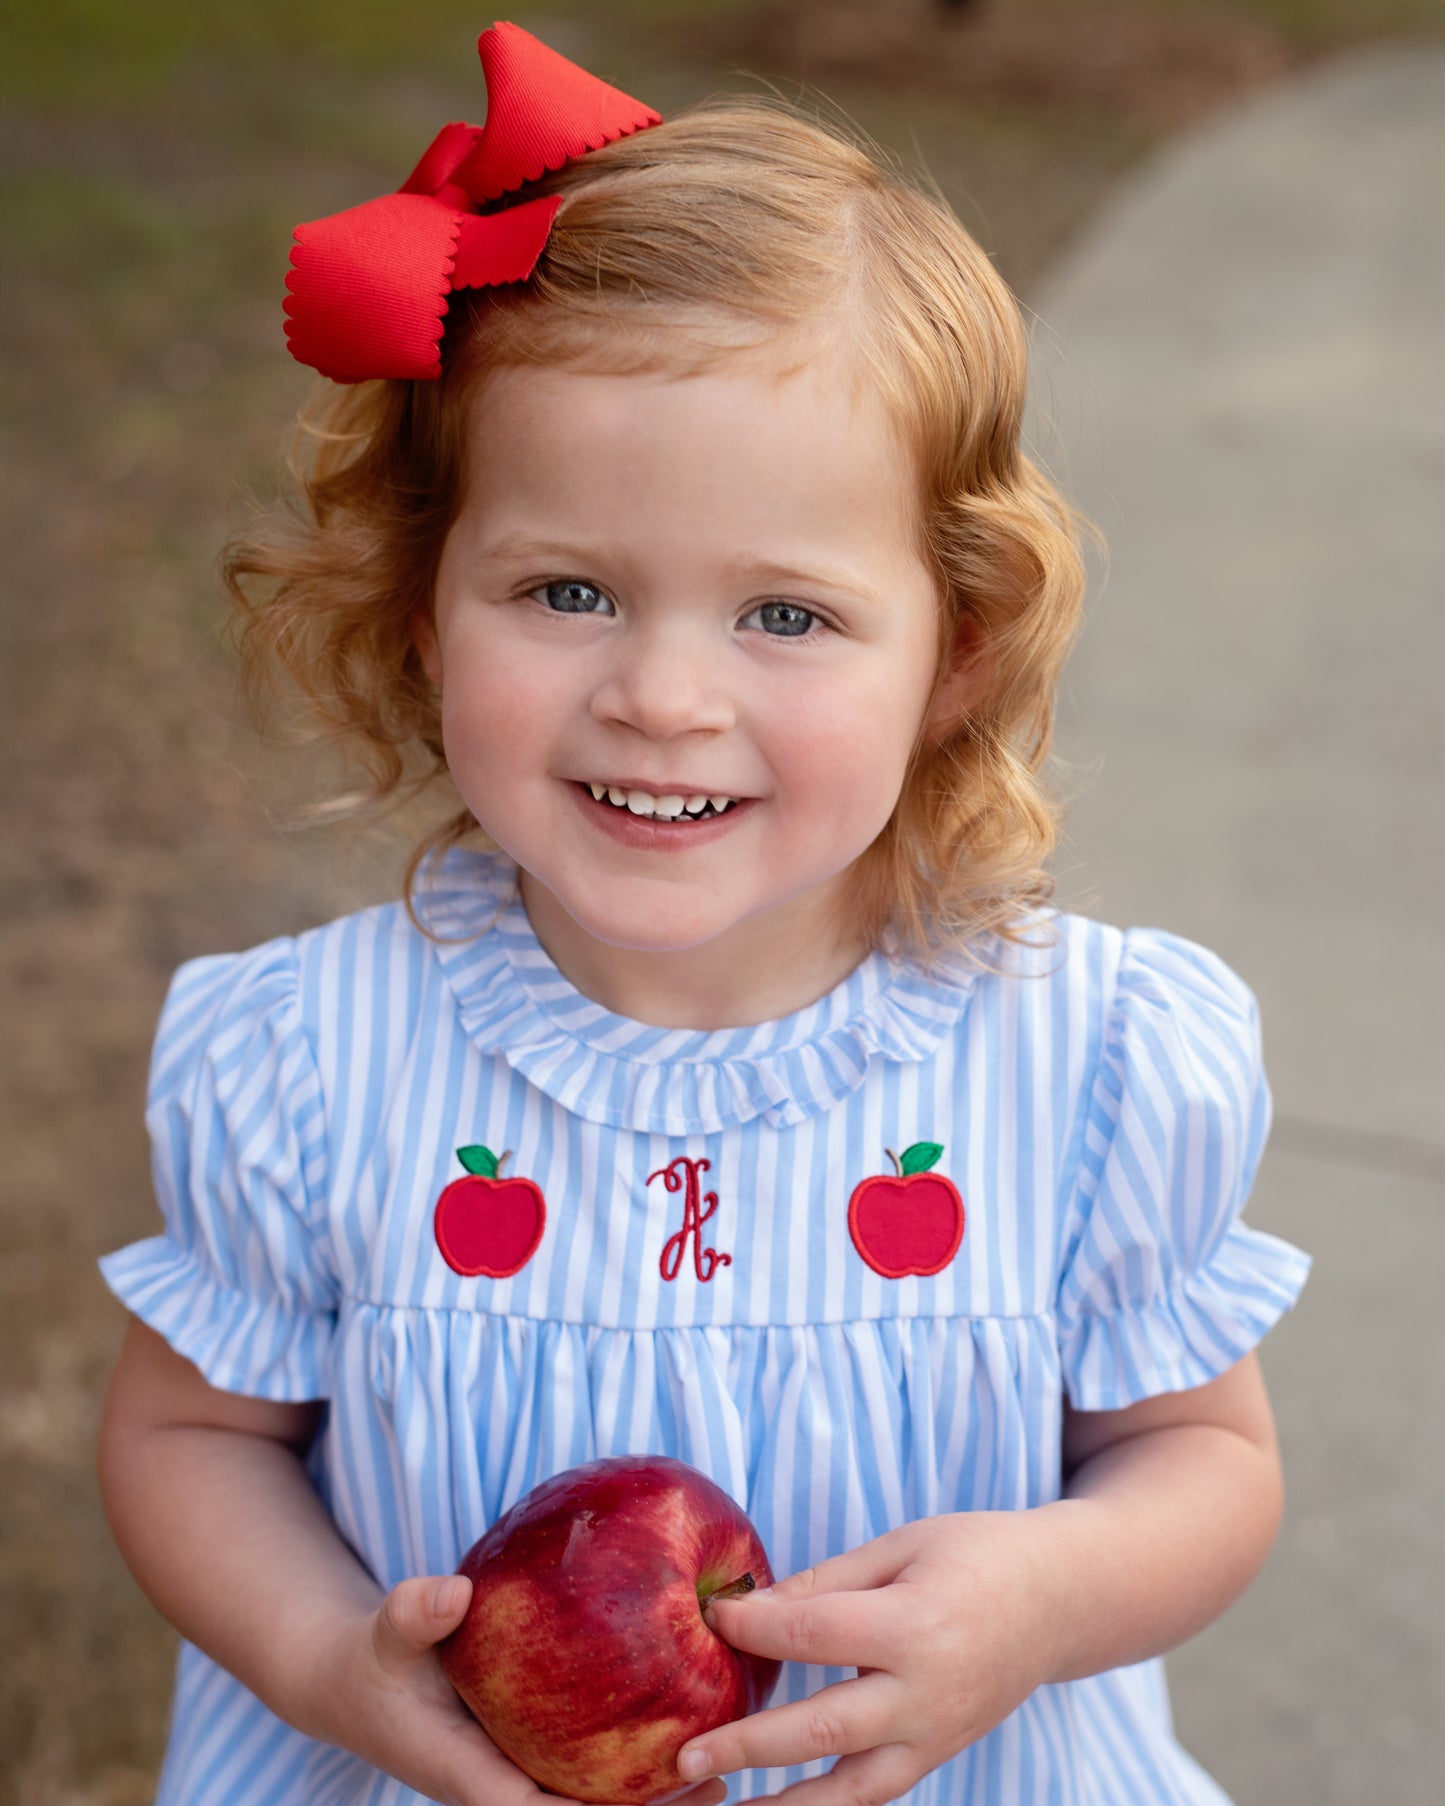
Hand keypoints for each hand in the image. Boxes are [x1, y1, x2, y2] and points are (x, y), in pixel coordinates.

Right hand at [310, 1574, 728, 1805]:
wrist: (364, 1684)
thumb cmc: (379, 1660)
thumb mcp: (388, 1631)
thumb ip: (413, 1613)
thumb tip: (452, 1593)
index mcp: (470, 1778)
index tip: (653, 1798)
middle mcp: (503, 1788)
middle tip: (718, 1785)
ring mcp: (520, 1777)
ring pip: (591, 1802)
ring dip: (651, 1798)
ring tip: (725, 1778)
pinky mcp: (532, 1759)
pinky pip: (587, 1770)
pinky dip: (632, 1763)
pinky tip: (689, 1727)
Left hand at [674, 1512, 1072, 1804]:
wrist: (1060, 1601)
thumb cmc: (975, 1555)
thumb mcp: (902, 1545)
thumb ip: (828, 1581)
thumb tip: (753, 1607)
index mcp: (915, 1625)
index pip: (814, 1635)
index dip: (753, 1627)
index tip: (709, 1617)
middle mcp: (926, 1695)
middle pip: (822, 1729)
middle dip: (748, 1745)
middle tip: (685, 1755)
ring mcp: (936, 1737)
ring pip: (850, 1790)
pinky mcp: (939, 1758)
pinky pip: (876, 1793)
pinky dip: (828, 1805)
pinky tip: (780, 1805)